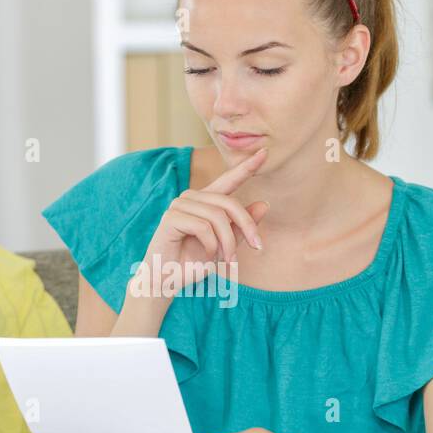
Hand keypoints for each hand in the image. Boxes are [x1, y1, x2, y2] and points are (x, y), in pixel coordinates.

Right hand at [137, 147, 270, 296]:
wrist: (167, 279)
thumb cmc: (193, 262)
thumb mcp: (225, 245)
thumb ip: (241, 226)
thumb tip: (265, 204)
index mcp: (205, 201)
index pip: (228, 180)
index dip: (246, 167)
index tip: (265, 152)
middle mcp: (192, 197)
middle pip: (229, 203)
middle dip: (247, 226)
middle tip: (257, 246)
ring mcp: (179, 205)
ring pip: (217, 217)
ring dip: (227, 243)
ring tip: (227, 260)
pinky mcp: (171, 218)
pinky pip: (202, 227)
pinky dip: (210, 245)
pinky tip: (207, 255)